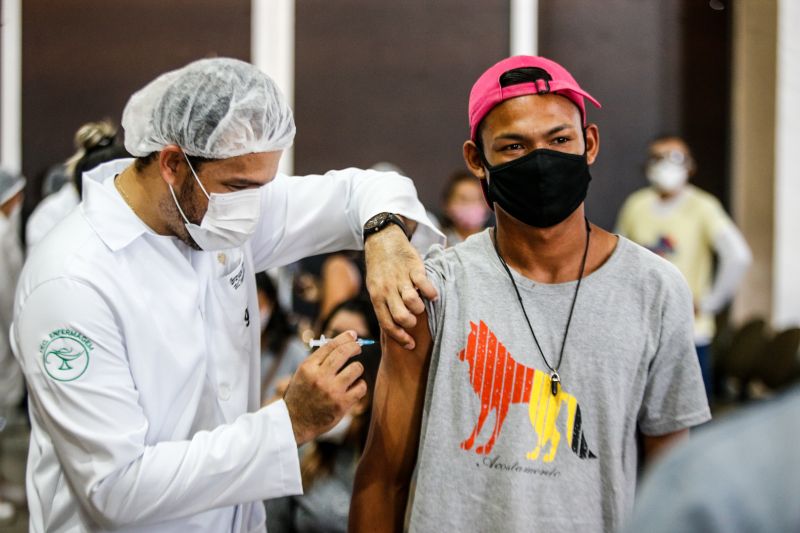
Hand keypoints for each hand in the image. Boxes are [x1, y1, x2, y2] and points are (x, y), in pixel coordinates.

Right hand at [283, 331, 366, 445]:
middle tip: (358, 347)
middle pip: (344, 353)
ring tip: (353, 372)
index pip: (330, 345)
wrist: (294, 422)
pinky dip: (360, 385)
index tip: (353, 335)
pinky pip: (361, 387)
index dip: (345, 337)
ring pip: (356, 368)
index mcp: (308, 367)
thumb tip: (343, 343)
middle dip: (355, 346)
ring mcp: (332, 391)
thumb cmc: (301, 395)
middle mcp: (319, 377)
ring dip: (357, 368)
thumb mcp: (303, 374)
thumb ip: (319, 360)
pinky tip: (354, 387)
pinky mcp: (342, 404)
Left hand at [364, 224, 437, 349]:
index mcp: (377, 297)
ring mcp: (401, 278)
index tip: (411, 345)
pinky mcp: (413, 267)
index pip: (387, 324)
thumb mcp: (375, 288)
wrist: (382, 240)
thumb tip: (394, 328)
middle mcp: (388, 289)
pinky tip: (432, 295)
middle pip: (401, 316)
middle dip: (411, 323)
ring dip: (420, 308)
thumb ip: (383, 305)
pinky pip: (425, 284)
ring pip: (412, 302)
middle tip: (415, 320)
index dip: (400, 338)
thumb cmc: (380, 269)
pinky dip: (431, 293)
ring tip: (422, 304)